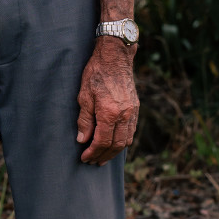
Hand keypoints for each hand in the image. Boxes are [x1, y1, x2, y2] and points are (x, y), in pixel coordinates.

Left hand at [76, 39, 138, 164]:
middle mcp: (124, 115)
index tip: (84, 157)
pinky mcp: (136, 108)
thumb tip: (82, 140)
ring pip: (126, 140)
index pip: (102, 141)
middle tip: (92, 161)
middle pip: (116, 145)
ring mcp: (133, 112)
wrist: (115, 57)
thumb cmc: (96, 74)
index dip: (93, 152)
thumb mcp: (84, 96)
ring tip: (103, 157)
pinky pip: (131, 131)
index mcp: (110, 113)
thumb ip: (84, 120)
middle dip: (103, 156)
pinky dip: (123, 142)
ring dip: (114, 152)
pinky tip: (115, 144)